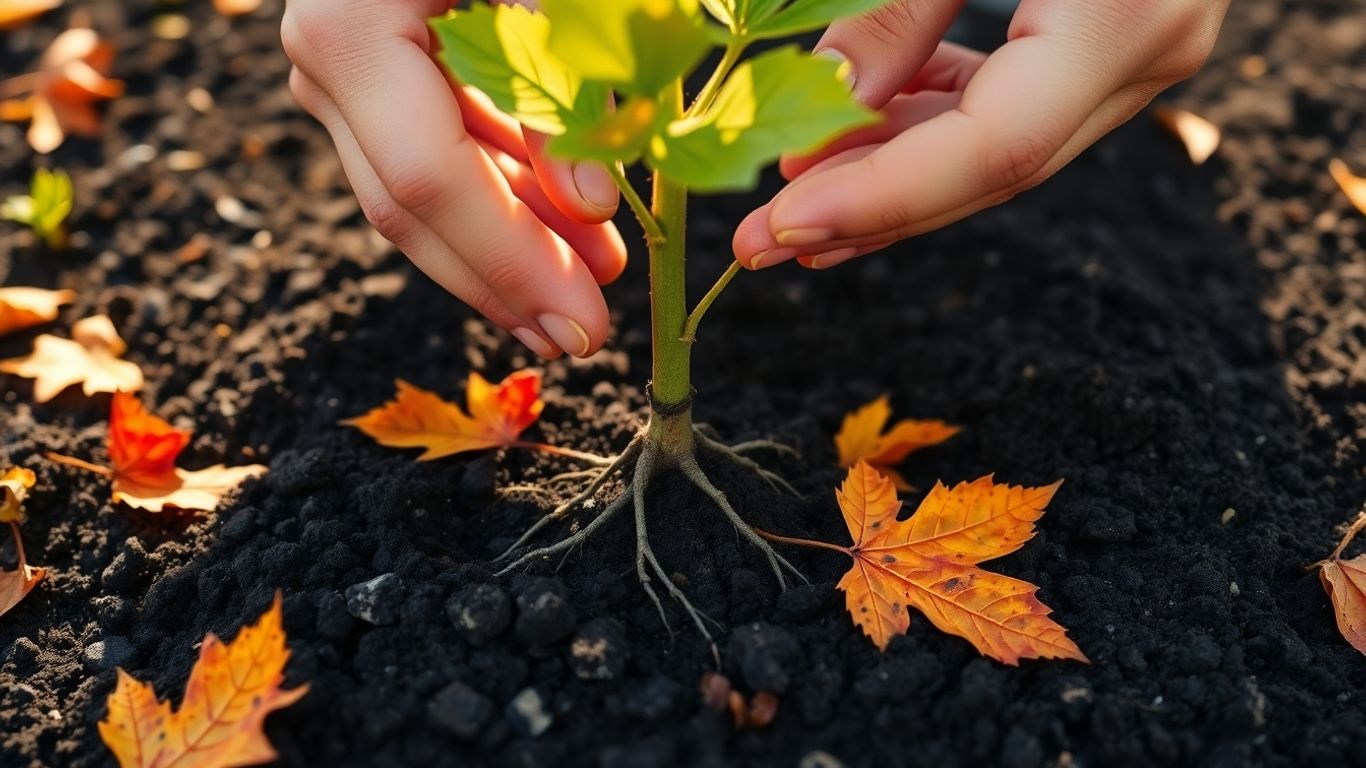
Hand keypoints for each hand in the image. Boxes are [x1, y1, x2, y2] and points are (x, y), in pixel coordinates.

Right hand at [282, 0, 623, 358]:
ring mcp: (339, 71)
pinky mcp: (368, 69)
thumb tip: (588, 206)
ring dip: (513, 240)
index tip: (585, 326)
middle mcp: (325, 64)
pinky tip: (560, 221)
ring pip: (422, 191)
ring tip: (593, 276)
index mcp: (351, 35)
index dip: (513, 263)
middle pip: (415, 209)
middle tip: (589, 336)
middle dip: (509, 280)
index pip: (432, 183)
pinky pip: (429, 150)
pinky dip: (499, 189)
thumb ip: (558, 80)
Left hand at [733, 0, 1229, 270]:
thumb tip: (831, 97)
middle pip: (993, 169)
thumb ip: (902, 3)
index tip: (779, 226)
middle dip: (868, 211)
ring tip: (790, 202)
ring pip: (1000, 147)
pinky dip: (931, 120)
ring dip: (891, 174)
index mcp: (1124, 13)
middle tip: (757, 245)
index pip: (994, 146)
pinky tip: (856, 132)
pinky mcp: (1115, 37)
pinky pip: (1015, 104)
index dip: (881, 197)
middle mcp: (1149, 51)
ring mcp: (1141, 50)